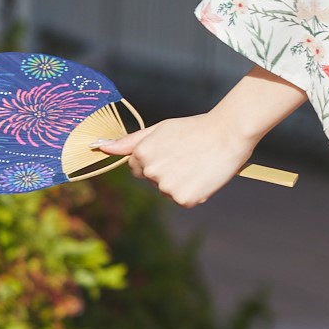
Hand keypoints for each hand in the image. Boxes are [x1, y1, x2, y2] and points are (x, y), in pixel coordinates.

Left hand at [90, 111, 257, 206]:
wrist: (229, 133)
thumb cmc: (195, 128)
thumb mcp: (160, 129)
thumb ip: (129, 141)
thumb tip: (99, 146)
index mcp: (141, 153)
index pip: (136, 168)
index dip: (156, 160)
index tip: (173, 151)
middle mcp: (150, 172)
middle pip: (151, 181)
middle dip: (166, 172)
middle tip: (188, 156)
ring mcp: (166, 187)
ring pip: (167, 192)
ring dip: (180, 183)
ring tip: (197, 164)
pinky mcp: (184, 200)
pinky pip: (183, 200)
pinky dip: (194, 192)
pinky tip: (203, 176)